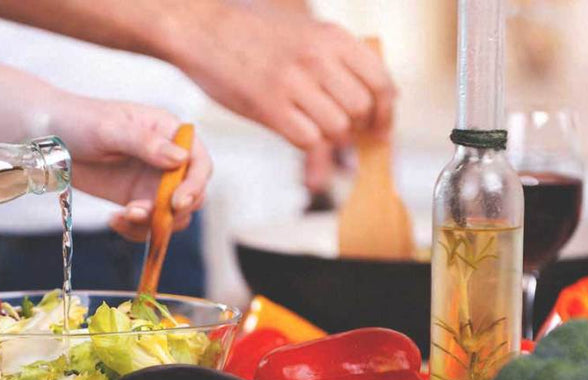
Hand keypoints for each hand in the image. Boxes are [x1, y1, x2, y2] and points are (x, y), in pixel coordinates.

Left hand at [47, 97, 211, 240]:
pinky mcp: (133, 198)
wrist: (46, 138)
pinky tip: (114, 220)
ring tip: (123, 216)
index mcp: (168, 131)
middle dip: (174, 210)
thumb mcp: (110, 128)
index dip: (194, 184)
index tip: (176, 202)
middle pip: (192, 193)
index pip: (198, 161)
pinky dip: (136, 229)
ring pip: (172, 214)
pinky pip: (148, 223)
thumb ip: (145, 143)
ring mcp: (151, 181)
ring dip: (153, 223)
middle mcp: (166, 158)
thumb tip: (181, 159)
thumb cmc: (78, 120)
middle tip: (143, 214)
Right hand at [170, 5, 394, 150]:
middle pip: (360, 110)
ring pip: (336, 128)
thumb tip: (366, 96)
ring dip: (329, 138)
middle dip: (354, 128)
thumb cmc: (249, 31)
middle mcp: (317, 58)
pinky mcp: (268, 106)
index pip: (380, 82)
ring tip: (314, 131)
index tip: (380, 128)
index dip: (385, 112)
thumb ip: (335, 56)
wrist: (201, 28)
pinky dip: (307, 144)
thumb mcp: (303, 28)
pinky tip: (295, 132)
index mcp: (331, 36)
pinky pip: (307, 139)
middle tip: (343, 134)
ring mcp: (292, 83)